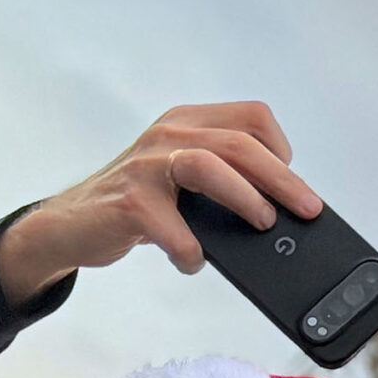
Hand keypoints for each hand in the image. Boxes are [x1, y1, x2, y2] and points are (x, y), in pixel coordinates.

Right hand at [0, 102, 322, 300]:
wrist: (71, 225)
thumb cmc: (137, 205)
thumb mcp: (181, 181)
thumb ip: (221, 183)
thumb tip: (280, 214)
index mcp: (187, 124)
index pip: (251, 117)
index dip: (280, 148)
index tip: (292, 182)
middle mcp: (169, 135)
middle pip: (239, 143)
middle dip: (282, 179)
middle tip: (306, 210)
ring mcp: (147, 166)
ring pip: (209, 165)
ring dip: (245, 197)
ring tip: (262, 224)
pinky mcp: (130, 202)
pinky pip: (174, 228)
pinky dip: (191, 251)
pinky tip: (192, 261)